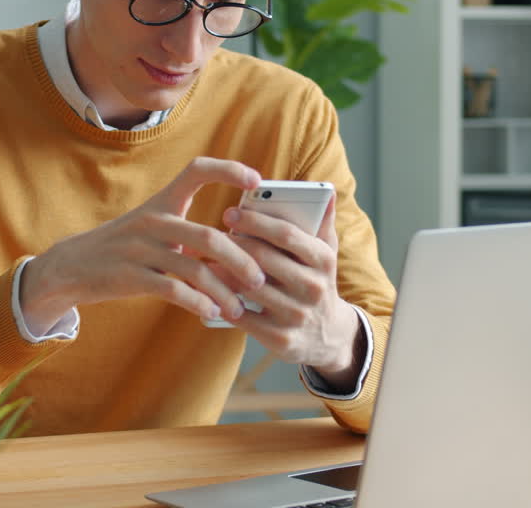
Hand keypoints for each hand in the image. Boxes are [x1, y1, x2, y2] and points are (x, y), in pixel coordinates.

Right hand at [20, 157, 266, 332]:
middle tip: (260, 280)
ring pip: (195, 269)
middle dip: (241, 260)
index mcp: (162, 201)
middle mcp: (153, 219)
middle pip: (210, 236)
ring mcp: (140, 248)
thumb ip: (191, 234)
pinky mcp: (130, 276)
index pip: (197, 170)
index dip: (228, 169)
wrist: (72, 267)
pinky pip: (173, 289)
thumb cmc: (126, 249)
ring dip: (223, 292)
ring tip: (239, 308)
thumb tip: (242, 252)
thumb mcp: (154, 229)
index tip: (257, 180)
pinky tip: (210, 312)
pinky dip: (197, 303)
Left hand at [224, 196, 362, 387]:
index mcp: (324, 261)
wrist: (329, 337)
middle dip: (232, 243)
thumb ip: (321, 223)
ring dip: (220, 272)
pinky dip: (222, 302)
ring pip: (249, 288)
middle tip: (206, 234)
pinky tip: (206, 289)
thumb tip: (325, 192)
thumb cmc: (316, 282)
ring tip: (200, 259)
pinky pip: (243, 317)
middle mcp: (313, 288)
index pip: (286, 235)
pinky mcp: (281, 339)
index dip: (255, 221)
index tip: (230, 212)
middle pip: (263, 259)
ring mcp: (297, 315)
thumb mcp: (326, 254)